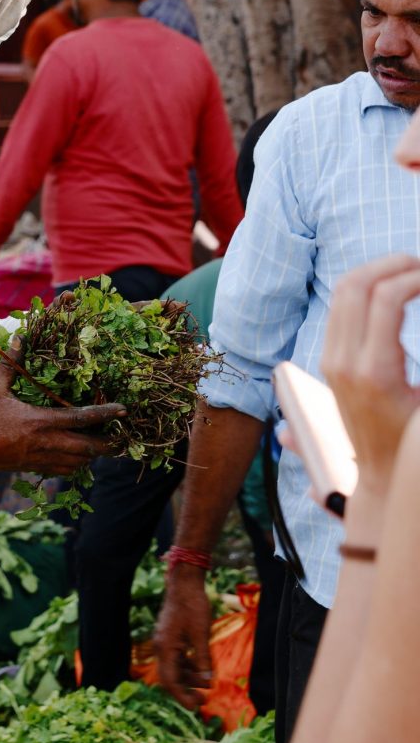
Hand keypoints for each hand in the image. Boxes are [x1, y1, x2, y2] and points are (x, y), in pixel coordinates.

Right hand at [0, 341, 125, 479]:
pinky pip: (67, 470)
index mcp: (39, 421)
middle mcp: (46, 442)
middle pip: (88, 447)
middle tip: (123, 435)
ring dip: (95, 454)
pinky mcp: (37, 468)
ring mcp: (43, 458)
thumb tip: (19, 338)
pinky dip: (79, 464)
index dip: (105, 414)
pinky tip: (82, 455)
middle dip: (109, 443)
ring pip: (80, 462)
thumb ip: (9, 364)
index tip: (123, 410)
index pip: (81, 418)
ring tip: (106, 443)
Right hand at [153, 568, 213, 709]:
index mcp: (165, 647)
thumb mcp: (201, 633)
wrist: (185, 582)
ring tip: (207, 685)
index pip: (169, 681)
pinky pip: (177, 658)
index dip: (182, 697)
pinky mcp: (171, 636)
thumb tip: (207, 682)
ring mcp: (165, 641)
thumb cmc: (193, 605)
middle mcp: (161, 646)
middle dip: (186, 690)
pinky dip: (188, 666)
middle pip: (170, 677)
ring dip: (189, 678)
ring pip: (174, 668)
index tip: (195, 708)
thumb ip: (202, 659)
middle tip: (203, 701)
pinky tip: (201, 669)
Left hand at [320, 253, 419, 493]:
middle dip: (392, 264)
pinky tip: (396, 290)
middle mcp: (344, 361)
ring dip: (377, 271)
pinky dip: (367, 288)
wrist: (383, 478)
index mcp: (374, 371)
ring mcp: (332, 359)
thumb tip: (358, 357)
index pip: (385, 298)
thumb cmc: (413, 444)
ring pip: (344, 291)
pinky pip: (342, 308)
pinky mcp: (330, 360)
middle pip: (356, 285)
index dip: (413, 275)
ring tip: (411, 270)